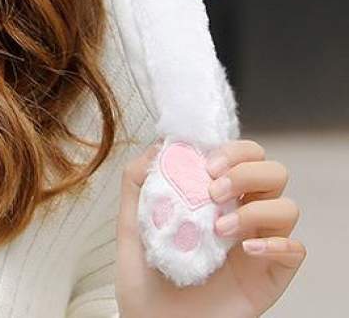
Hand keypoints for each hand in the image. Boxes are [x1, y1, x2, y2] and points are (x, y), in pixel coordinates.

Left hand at [116, 138, 305, 316]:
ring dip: (256, 209)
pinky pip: (295, 250)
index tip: (206, 164)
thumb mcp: (129, 222)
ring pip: (287, 207)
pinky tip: (245, 252)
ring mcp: (259, 245)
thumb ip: (137, 181)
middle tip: (214, 190)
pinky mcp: (270, 276)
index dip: (232, 150)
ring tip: (220, 229)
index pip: (243, 155)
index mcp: (214, 197)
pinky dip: (276, 243)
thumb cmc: (144, 277)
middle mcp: (242, 215)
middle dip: (246, 171)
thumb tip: (158, 146)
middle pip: (273, 172)